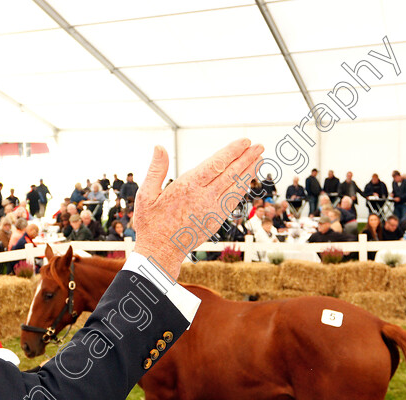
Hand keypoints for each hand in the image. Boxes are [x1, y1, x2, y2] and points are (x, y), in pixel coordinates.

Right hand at [133, 139, 263, 280]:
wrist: (160, 252)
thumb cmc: (151, 223)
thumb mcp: (146, 195)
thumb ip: (156, 170)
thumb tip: (159, 147)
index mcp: (188, 188)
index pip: (216, 164)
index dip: (232, 152)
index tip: (244, 142)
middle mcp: (204, 198)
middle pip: (231, 174)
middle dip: (247, 158)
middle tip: (259, 146)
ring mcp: (213, 210)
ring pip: (236, 187)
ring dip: (249, 172)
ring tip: (259, 159)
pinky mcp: (216, 220)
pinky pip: (233, 201)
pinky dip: (242, 188)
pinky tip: (246, 181)